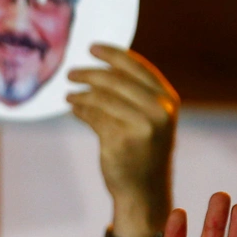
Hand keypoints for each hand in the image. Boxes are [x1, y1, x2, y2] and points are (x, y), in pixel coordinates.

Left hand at [67, 45, 177, 236]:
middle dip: (90, 74)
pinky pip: (93, 118)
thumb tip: (99, 70)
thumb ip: (133, 95)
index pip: (138, 68)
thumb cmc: (144, 151)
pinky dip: (81, 111)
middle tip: (70, 73)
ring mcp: (141, 126)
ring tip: (68, 94)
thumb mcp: (149, 119)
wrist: (144, 189)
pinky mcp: (121, 140)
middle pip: (116, 81)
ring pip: (102, 99)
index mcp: (168, 100)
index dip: (113, 55)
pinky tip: (74, 109)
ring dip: (81, 94)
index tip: (92, 47)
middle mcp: (159, 111)